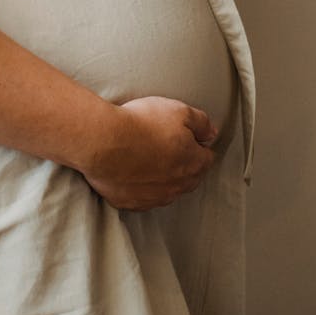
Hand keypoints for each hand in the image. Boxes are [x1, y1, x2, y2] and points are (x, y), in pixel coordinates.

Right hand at [82, 96, 216, 210]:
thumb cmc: (141, 124)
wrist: (104, 142)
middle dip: (183, 163)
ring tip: (147, 156)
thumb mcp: (178, 111)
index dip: (198, 144)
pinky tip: (131, 171)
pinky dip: (140, 186)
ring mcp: (153, 198)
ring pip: (166, 190)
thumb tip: (212, 133)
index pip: (206, 158)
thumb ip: (201, 123)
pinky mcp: (130, 203)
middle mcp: (176, 187)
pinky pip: (142, 197)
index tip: (186, 135)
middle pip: (188, 177)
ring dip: (162, 177)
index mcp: (192, 164)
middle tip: (167, 145)